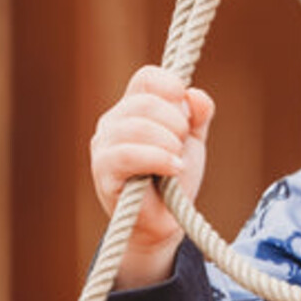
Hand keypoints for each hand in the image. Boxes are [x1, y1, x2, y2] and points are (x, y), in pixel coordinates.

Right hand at [89, 65, 215, 287]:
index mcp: (133, 108)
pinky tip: (174, 168)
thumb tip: (195, 95)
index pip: (147, 78)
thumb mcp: (192, 141)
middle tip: (183, 144)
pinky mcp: (103, 172)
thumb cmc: (174, 178)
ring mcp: (103, 146)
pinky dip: (157, 159)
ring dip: (168, 142)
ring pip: (136, 126)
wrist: (166, 222)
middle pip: (145, 101)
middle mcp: (113, 122)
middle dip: (175, 122)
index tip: (188, 112)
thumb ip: (198, 115)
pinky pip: (127, 155)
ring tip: (178, 161)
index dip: (171, 86)